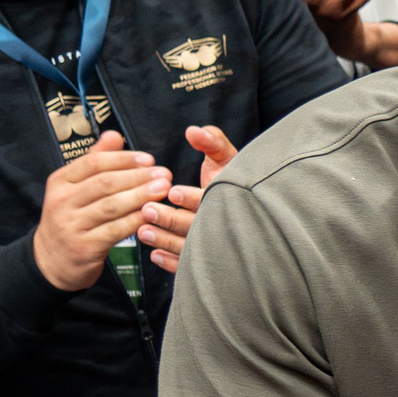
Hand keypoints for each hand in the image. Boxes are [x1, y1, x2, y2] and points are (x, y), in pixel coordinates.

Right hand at [34, 131, 170, 289]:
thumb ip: (95, 161)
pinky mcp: (84, 247)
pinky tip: (153, 214)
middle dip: (138, 177)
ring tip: (163, 189)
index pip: (93, 163)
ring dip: (141, 196)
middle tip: (164, 173)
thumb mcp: (74, 188)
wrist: (51, 261)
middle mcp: (62, 201)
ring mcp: (71, 225)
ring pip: (111, 206)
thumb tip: (114, 135)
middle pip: (104, 183)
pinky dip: (135, 220)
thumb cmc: (72, 218)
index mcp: (60, 181)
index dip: (123, 159)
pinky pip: (115, 230)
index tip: (149, 159)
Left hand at [138, 125, 238, 273]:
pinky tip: (155, 255)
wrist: (254, 212)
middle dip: (170, 219)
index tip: (173, 192)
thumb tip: (194, 131)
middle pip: (195, 226)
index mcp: (227, 200)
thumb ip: (213, 142)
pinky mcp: (207, 260)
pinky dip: (171, 262)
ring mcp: (216, 245)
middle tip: (148, 210)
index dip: (192, 198)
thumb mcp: (228, 158)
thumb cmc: (235, 182)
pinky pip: (189, 265)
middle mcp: (223, 224)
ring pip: (189, 247)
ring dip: (165, 239)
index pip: (210, 201)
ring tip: (143, 231)